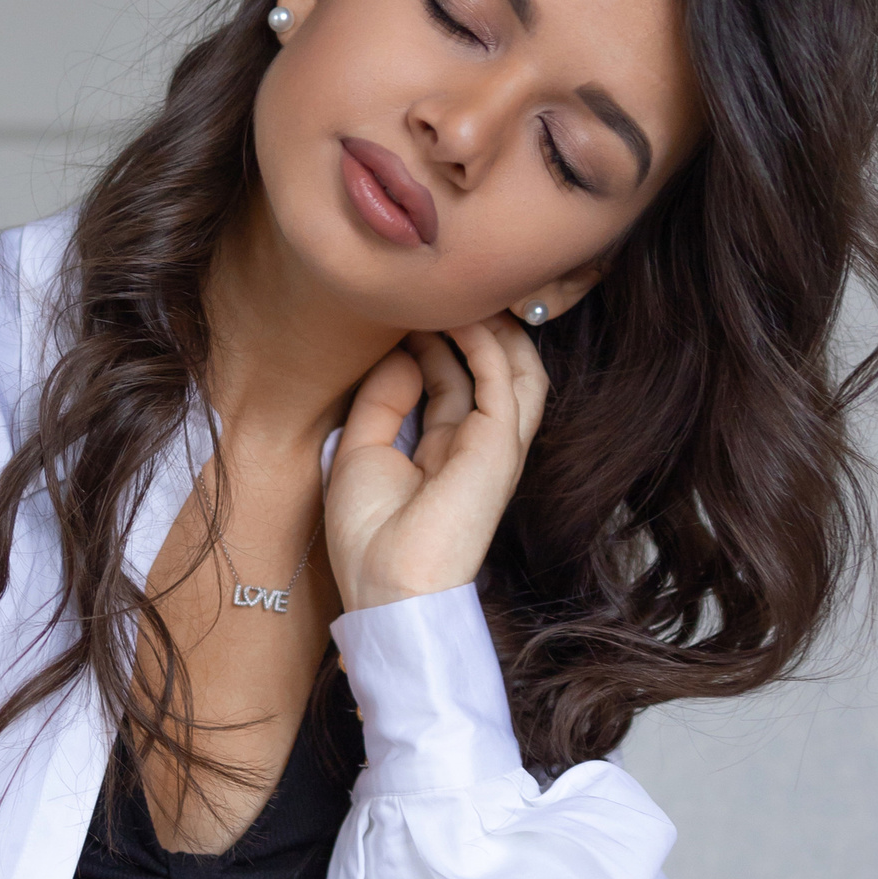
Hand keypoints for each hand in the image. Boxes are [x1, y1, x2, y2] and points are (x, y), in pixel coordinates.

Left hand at [326, 316, 547, 611]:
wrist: (387, 587)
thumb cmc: (370, 537)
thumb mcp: (362, 451)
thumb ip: (383, 398)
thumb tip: (404, 351)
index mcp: (445, 453)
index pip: (454, 382)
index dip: (432, 342)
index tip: (402, 314)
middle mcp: (475, 446)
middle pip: (491, 370)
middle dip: (473, 326)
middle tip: (441, 291)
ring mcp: (494, 447)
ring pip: (515, 368)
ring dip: (491, 327)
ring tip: (460, 292)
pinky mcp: (500, 447)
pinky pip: (504, 379)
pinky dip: (486, 342)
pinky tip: (459, 317)